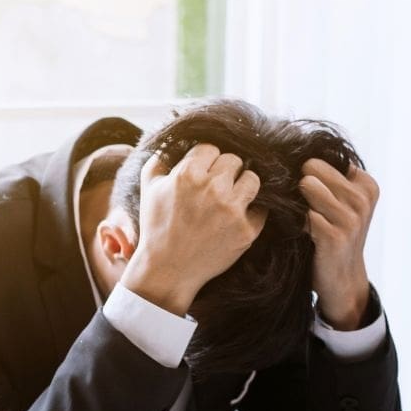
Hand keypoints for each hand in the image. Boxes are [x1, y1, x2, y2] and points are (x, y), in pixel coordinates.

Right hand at [122, 143, 266, 314]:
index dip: (207, 160)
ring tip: (231, 198)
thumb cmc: (157, 227)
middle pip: (234, 160)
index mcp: (188, 174)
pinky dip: (252, 211)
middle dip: (226, 171)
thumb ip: (161, 159)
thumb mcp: (149, 188)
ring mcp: (232, 210)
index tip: (203, 173)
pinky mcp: (247, 230)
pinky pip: (261, 208)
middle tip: (217, 187)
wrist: (168, 269)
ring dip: (243, 185)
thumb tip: (175, 141)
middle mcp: (213, 188)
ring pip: (253, 179)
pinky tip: (237, 217)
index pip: (211, 148)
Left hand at [299, 159, 378, 329]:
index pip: (324, 158)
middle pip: (312, 168)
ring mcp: (352, 217)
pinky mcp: (336, 235)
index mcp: (366, 184)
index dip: (310, 173)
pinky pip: (303, 213)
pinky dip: (296, 222)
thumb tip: (293, 157)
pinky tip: (304, 234)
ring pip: (307, 186)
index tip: (313, 194)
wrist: (342, 278)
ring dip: (298, 203)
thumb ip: (327, 177)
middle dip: (302, 184)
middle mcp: (362, 198)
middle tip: (306, 207)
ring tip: (306, 219)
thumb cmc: (335, 234)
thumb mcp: (341, 202)